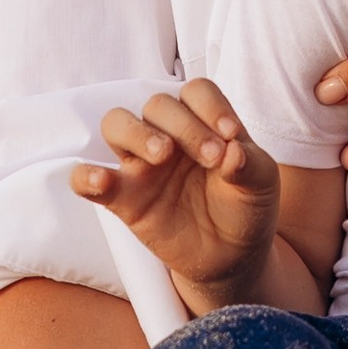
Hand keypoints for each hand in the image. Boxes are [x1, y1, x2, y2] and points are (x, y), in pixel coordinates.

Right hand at [72, 82, 277, 297]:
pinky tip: (101, 180)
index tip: (232, 136)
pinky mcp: (124, 198)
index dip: (212, 107)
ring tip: (161, 155)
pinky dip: (86, 176)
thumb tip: (234, 151)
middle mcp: (169, 135)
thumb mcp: (260, 184)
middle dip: (184, 125)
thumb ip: (249, 165)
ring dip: (137, 133)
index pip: (196, 92)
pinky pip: (89, 180)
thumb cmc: (244, 206)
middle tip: (210, 158)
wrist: (232, 256)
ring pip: (117, 124)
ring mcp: (142, 165)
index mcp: (203, 122)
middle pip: (158, 104)